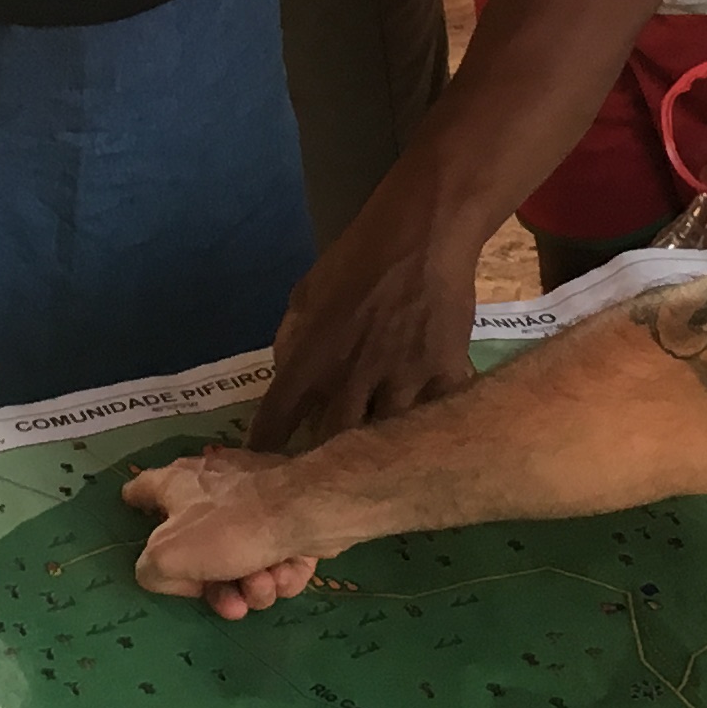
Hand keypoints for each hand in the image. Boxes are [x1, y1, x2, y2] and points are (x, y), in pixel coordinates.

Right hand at [125, 449, 330, 618]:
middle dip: (216, 586)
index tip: (136, 519)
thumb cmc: (230, 528)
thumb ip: (152, 570)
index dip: (135, 506)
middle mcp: (213, 487)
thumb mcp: (168, 556)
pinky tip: (285, 574)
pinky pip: (275, 558)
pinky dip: (280, 573)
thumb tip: (173, 575)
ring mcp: (255, 502)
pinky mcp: (290, 519)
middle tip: (231, 603)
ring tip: (263, 583)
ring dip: (252, 585)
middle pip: (199, 548)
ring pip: (242, 560)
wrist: (306, 512)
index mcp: (177, 484)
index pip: (142, 489)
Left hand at [252, 196, 479, 448]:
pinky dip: (432, 430)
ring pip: (387, 441)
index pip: (277, 421)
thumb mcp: (306, 292)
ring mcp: (403, 382)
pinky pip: (438, 419)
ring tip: (377, 465)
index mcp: (311, 359)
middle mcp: (353, 379)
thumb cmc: (358, 257)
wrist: (423, 234)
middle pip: (333, 445)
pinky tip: (431, 438)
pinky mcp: (446, 377)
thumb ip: (291, 340)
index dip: (265, 451)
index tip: (260, 471)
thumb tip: (285, 377)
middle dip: (325, 463)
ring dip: (379, 451)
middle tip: (323, 474)